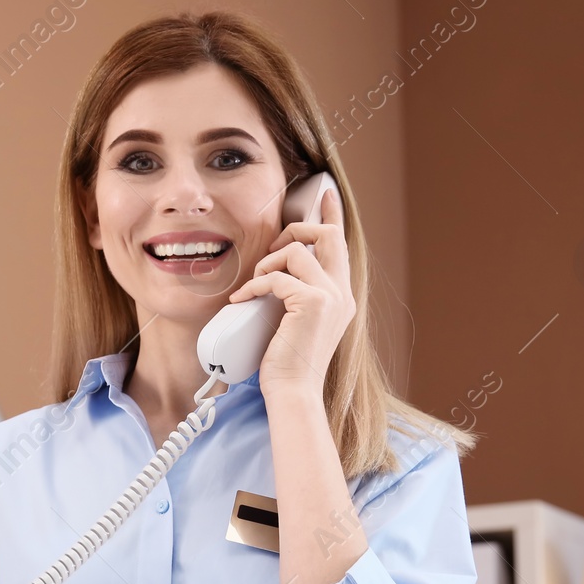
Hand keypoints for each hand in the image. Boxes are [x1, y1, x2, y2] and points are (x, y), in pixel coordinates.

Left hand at [227, 187, 354, 394]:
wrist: (293, 391)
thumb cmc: (286, 362)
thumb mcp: (295, 320)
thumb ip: (295, 293)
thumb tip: (273, 269)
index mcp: (340, 296)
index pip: (341, 245)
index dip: (333, 215)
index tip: (326, 193)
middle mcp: (341, 292)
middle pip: (326, 235)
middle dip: (294, 231)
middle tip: (271, 251)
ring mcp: (330, 296)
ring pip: (297, 251)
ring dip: (268, 263)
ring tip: (254, 286)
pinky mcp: (312, 302)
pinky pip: (276, 277)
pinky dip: (254, 285)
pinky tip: (242, 301)